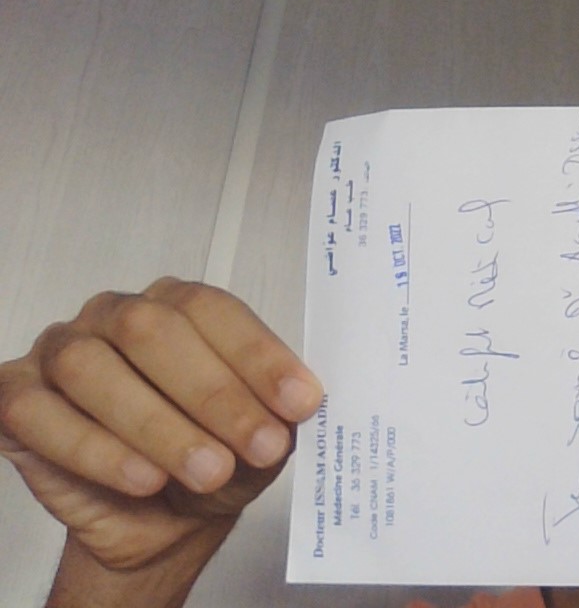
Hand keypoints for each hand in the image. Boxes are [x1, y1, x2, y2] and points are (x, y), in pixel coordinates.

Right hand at [0, 278, 323, 600]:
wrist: (164, 521)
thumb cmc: (213, 459)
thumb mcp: (260, 437)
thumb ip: (277, 413)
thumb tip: (301, 401)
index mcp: (178, 307)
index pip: (213, 310)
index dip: (258, 356)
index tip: (301, 402)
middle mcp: (115, 317)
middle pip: (151, 331)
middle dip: (213, 393)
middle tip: (258, 446)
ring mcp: (60, 353)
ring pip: (92, 370)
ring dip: (158, 426)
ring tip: (208, 471)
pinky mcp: (16, 399)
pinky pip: (40, 415)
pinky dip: (97, 450)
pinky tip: (143, 478)